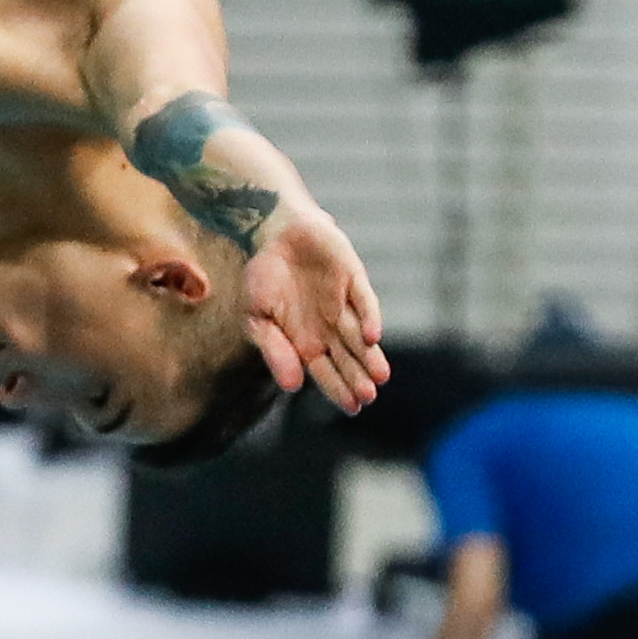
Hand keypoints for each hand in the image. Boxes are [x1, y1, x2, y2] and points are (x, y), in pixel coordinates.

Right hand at [240, 206, 387, 413]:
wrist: (273, 230)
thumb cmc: (264, 276)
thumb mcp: (257, 317)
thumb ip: (274, 350)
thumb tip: (292, 387)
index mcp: (305, 340)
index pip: (326, 371)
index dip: (339, 389)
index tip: (353, 408)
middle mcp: (329, 327)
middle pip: (347, 359)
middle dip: (357, 378)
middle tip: (367, 397)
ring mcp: (343, 304)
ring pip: (359, 336)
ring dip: (369, 356)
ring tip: (379, 377)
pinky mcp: (353, 280)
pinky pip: (364, 302)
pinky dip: (369, 318)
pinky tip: (372, 336)